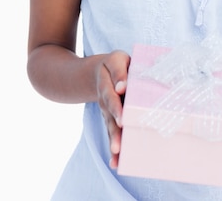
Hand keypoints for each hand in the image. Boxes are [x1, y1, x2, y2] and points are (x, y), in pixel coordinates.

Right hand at [95, 50, 130, 168]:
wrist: (99, 71)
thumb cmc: (115, 64)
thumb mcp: (117, 59)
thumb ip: (120, 71)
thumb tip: (122, 87)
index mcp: (107, 83)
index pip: (111, 96)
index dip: (116, 107)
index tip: (122, 119)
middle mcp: (105, 99)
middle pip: (109, 116)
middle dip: (114, 131)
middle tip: (118, 146)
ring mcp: (106, 111)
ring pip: (109, 128)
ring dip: (113, 141)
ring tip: (117, 155)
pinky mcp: (109, 119)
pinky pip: (111, 133)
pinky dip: (113, 148)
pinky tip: (116, 162)